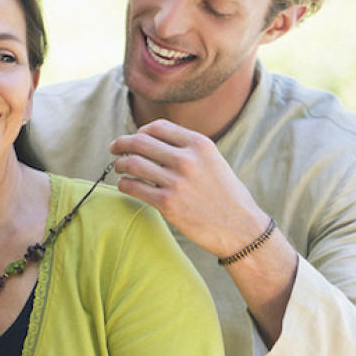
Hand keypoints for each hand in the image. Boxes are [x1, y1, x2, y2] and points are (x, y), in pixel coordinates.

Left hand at [109, 119, 269, 256]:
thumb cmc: (226, 194)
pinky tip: (125, 184)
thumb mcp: (213, 160)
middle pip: (140, 142)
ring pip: (133, 163)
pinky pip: (134, 187)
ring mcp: (176, 182)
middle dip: (122, 143)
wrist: (240, 228)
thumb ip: (187, 148)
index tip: (135, 138)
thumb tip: (152, 140)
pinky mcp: (167, 204)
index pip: (158, 127)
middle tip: (114, 148)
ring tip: (120, 167)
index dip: (141, 131)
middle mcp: (187, 159)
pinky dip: (124, 184)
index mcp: (200, 144)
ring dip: (121, 164)